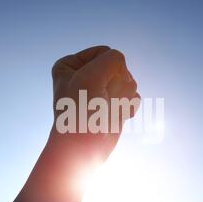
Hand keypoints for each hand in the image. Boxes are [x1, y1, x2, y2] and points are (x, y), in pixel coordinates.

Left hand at [49, 46, 139, 160]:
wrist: (84, 148)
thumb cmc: (81, 113)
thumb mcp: (92, 75)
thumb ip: (113, 59)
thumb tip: (126, 76)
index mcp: (70, 65)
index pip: (105, 52)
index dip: (105, 70)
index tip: (91, 90)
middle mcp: (84, 75)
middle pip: (119, 67)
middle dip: (116, 84)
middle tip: (99, 102)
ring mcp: (100, 90)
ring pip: (128, 80)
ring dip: (122, 96)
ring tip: (106, 110)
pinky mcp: (113, 104)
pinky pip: (132, 95)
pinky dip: (128, 106)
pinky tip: (116, 117)